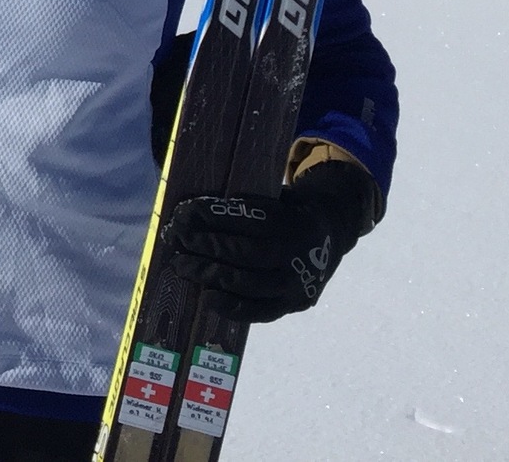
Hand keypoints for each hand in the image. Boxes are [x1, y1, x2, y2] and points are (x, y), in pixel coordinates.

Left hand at [164, 158, 377, 323]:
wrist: (333, 234)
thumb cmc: (290, 210)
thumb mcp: (276, 196)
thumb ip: (245, 204)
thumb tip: (194, 210)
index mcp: (290, 221)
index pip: (243, 219)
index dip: (209, 216)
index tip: (181, 213)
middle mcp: (294, 254)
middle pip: (240, 252)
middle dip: (202, 245)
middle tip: (174, 239)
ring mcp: (295, 284)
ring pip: (245, 283)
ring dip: (207, 274)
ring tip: (180, 266)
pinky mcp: (293, 305)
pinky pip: (259, 312)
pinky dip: (230, 307)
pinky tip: (206, 297)